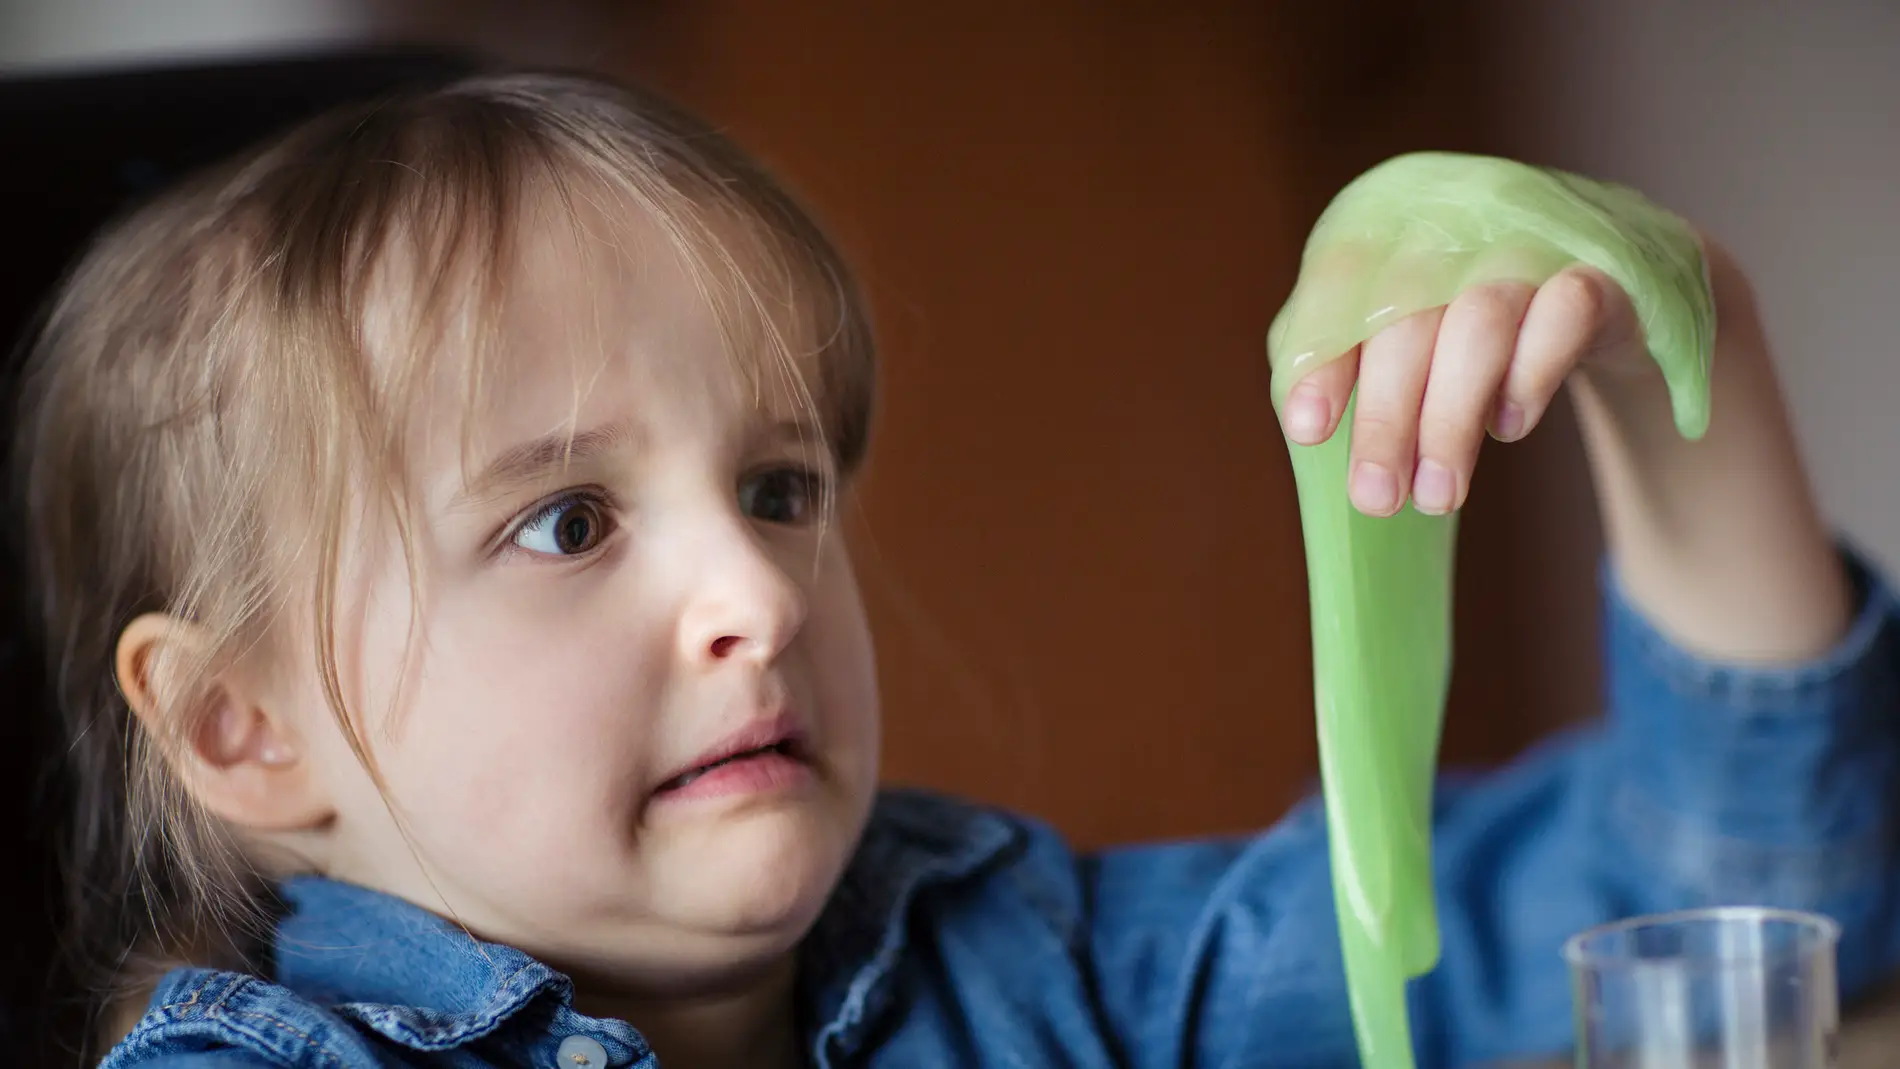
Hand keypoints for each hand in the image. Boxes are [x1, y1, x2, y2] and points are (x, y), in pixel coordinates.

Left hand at [1278, 265, 1650, 516]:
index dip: (1322, 359)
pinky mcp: (1600, 271)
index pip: (1339, 287)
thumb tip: (1303, 419)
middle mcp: (1454, 225)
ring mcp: (1529, 242)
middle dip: (1385, 419)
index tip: (1307, 431)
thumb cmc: (1465, 319)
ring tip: (1437, 497)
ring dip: (1451, 420)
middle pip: (1406, 320)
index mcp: (1389, 231)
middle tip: (1376, 500)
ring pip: (1479, 323)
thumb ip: (1347, 355)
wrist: (1596, 288)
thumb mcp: (1402, 329)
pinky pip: (1565, 312)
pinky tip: (1507, 427)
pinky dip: (1530, 375)